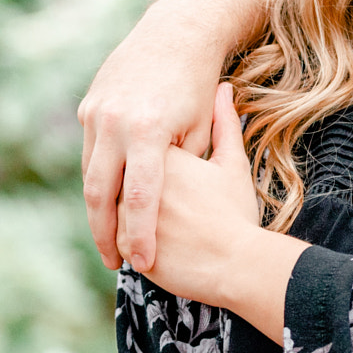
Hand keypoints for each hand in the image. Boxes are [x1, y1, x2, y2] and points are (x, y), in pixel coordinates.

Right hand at [78, 0, 222, 271]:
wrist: (177, 32)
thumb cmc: (198, 86)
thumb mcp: (201, 129)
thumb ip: (184, 170)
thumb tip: (165, 211)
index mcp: (148, 131)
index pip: (138, 198)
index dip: (138, 235)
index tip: (142, 264)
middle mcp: (115, 122)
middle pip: (100, 193)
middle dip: (105, 233)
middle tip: (116, 262)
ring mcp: (96, 112)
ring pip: (89, 174)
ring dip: (97, 209)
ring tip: (111, 237)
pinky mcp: (89, 106)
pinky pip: (90, 152)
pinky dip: (98, 179)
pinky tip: (109, 201)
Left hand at [135, 83, 264, 306]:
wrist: (238, 263)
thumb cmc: (236, 212)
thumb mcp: (232, 164)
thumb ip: (223, 123)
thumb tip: (224, 89)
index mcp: (157, 147)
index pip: (139, 146)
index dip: (152, 159)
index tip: (176, 181)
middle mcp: (135, 173)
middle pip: (122, 175)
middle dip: (132, 189)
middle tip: (169, 206)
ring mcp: (124, 208)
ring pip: (115, 206)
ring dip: (129, 215)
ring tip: (168, 229)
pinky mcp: (121, 240)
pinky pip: (118, 236)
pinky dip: (131, 240)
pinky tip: (162, 246)